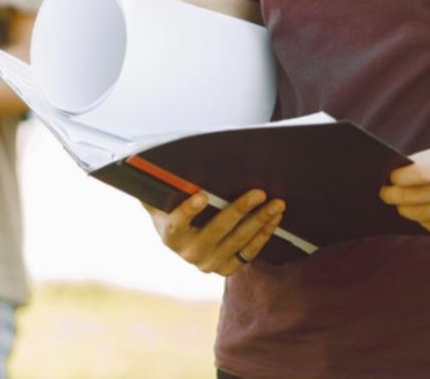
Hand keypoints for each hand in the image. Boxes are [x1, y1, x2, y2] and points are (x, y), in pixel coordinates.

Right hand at [144, 189, 284, 276]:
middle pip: (216, 230)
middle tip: (259, 192)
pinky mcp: (226, 269)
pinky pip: (248, 252)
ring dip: (259, 221)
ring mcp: (209, 263)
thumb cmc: (173, 209)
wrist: (182, 240)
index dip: (189, 210)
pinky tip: (274, 218)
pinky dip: (263, 234)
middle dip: (240, 210)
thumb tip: (152, 159)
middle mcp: (189, 253)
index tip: (202, 195)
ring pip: (237, 241)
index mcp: (170, 235)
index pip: (177, 224)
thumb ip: (160, 184)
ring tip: (276, 204)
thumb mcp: (162, 200)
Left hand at [381, 142, 429, 238]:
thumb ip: (429, 160)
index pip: (420, 172)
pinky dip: (426, 221)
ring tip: (400, 205)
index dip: (399, 178)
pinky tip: (422, 215)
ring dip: (407, 210)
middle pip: (418, 197)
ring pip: (424, 215)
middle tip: (386, 195)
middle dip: (396, 197)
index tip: (389, 178)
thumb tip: (397, 175)